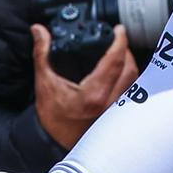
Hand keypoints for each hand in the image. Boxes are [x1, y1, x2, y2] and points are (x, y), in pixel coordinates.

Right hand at [31, 24, 138, 149]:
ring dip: (129, 64)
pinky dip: (128, 78)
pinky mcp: (118, 115)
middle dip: (126, 51)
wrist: (54, 143)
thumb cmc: (51, 118)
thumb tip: (39, 31)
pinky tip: (119, 73)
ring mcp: (116, 110)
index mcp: (94, 93)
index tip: (119, 30)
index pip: (115, 61)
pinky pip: (131, 91)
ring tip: (118, 53)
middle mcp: (110, 102)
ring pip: (134, 81)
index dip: (120, 42)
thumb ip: (43, 53)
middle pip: (129, 69)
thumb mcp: (44, 82)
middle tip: (117, 39)